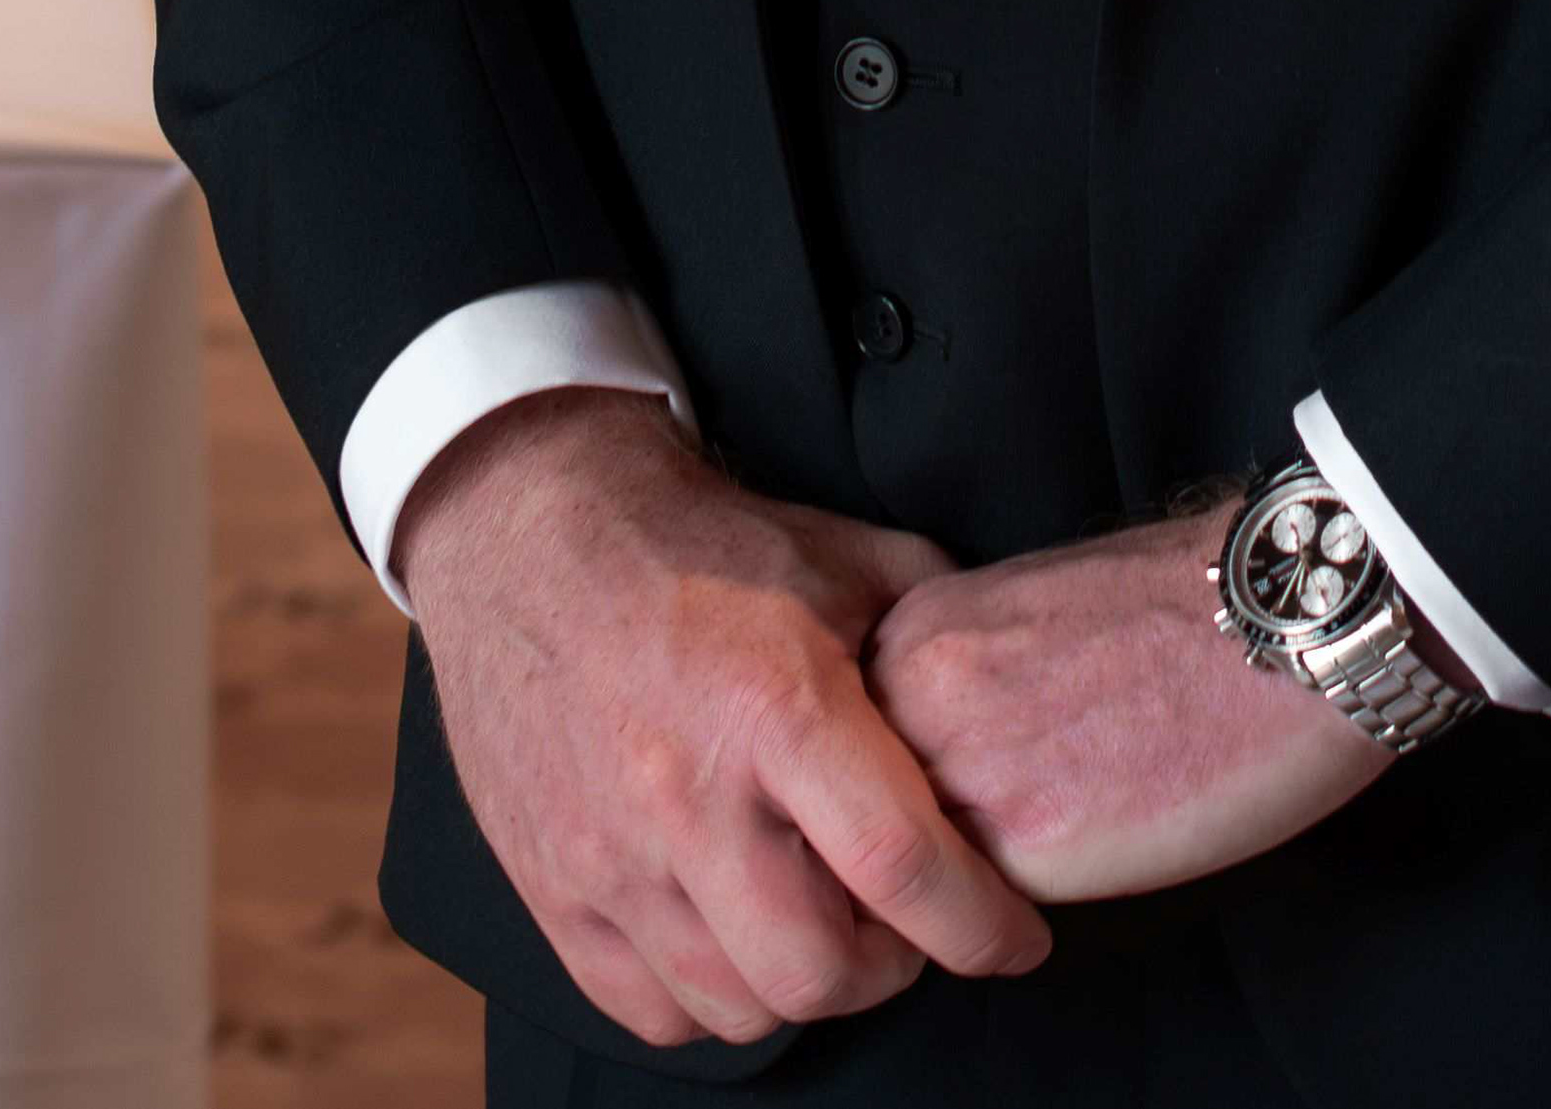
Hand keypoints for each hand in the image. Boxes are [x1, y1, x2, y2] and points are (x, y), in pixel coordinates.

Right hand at [394, 389, 1053, 1047]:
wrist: (533, 537)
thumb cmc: (703, 546)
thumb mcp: (846, 558)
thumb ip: (940, 632)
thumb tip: (1017, 698)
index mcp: (778, 701)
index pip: (900, 864)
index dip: (981, 925)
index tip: (1017, 937)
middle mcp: (689, 794)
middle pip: (819, 972)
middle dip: (890, 968)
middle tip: (906, 922)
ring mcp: (610, 855)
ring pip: (737, 1008)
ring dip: (803, 985)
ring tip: (823, 922)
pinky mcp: (553, 892)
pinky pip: (651, 1012)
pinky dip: (711, 998)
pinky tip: (737, 933)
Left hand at [866, 509, 1395, 903]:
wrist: (1280, 616)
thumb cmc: (1183, 611)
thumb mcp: (1028, 610)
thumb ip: (959, 681)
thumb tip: (938, 762)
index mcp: (916, 631)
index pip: (853, 754)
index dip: (906, 788)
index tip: (962, 787)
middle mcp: (912, 697)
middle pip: (861, 818)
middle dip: (913, 841)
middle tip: (1003, 825)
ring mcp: (957, 771)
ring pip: (909, 876)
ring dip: (957, 880)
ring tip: (1054, 828)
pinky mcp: (1022, 843)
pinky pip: (980, 912)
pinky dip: (1015, 908)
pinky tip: (1090, 847)